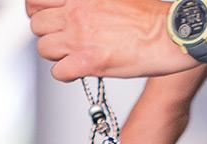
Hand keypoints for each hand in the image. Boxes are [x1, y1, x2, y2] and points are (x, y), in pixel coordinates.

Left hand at [28, 0, 194, 80]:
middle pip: (37, 26)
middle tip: (64, 41)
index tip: (49, 19)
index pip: (36, 1)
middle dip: (49, 35)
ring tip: (73, 56)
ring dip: (56, 55)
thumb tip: (81, 9)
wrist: (170, 35)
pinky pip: (59, 72)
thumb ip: (91, 3)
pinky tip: (79, 71)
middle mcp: (75, 14)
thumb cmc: (151, 18)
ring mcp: (79, 38)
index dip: (39, 12)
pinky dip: (66, 74)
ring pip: (44, 49)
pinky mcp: (88, 63)